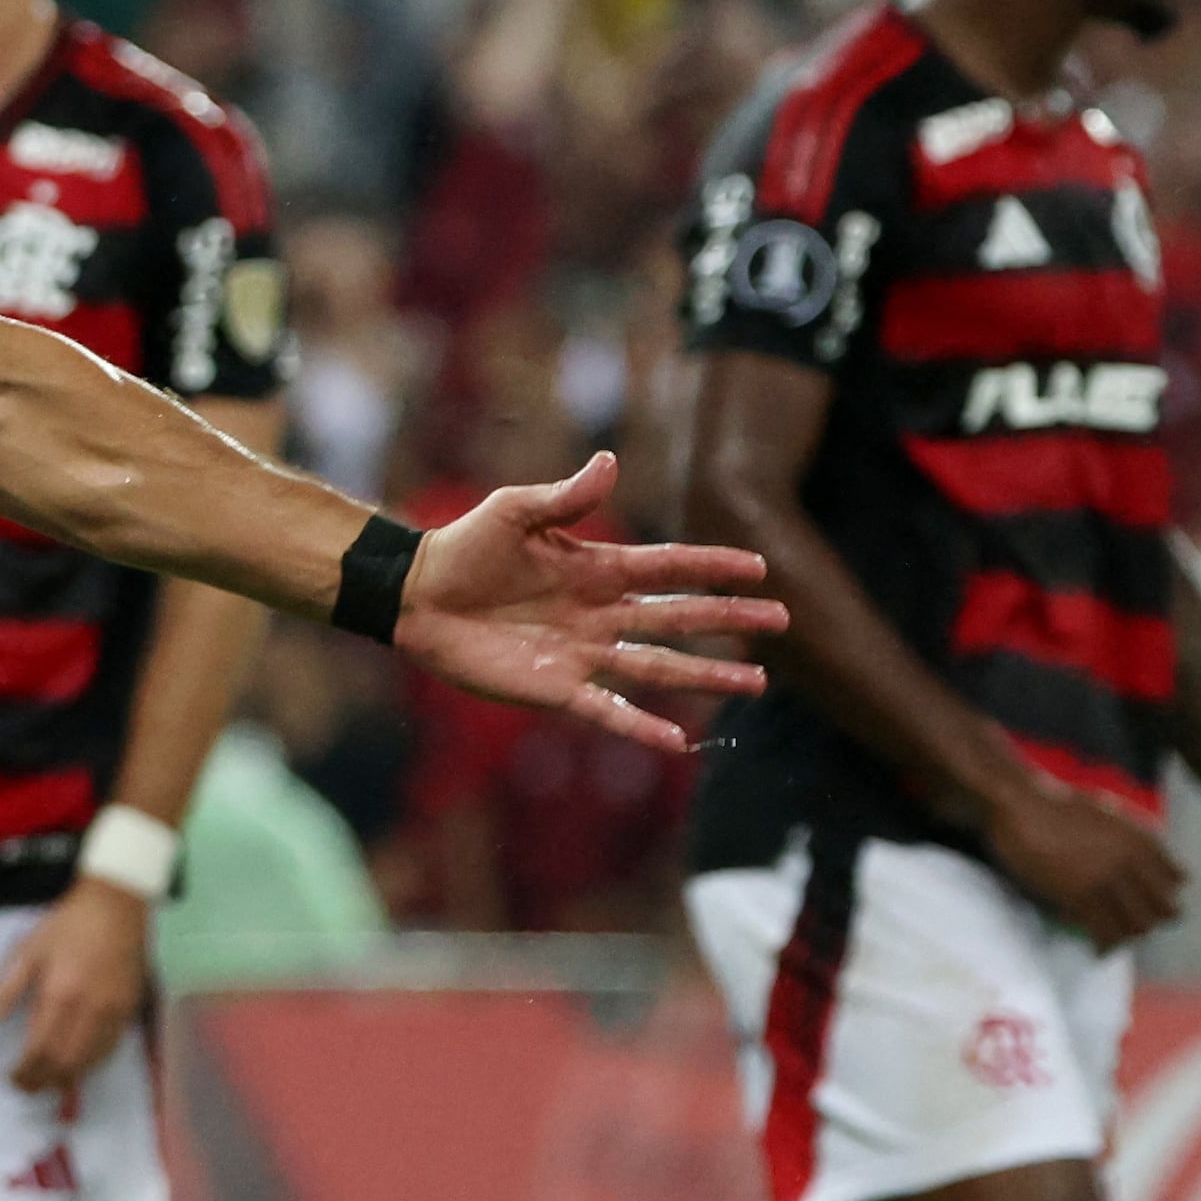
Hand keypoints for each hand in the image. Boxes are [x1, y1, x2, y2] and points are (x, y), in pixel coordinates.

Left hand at [0, 876, 148, 1092]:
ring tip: (48, 1081)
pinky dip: (91, 1063)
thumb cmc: (67, 925)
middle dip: (44, 1081)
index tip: (12, 1078)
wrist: (116, 906)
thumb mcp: (29, 949)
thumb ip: (8, 987)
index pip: (40, 1050)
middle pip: (66, 1064)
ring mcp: (113, 1013)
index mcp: (59, 994)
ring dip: (68, 1078)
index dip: (25, 1072)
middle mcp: (89, 1010)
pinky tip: (77, 1065)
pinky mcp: (129, 1010)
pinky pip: (110, 1049)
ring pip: (90, 1062)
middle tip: (27, 1087)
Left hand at [387, 454, 781, 754]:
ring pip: (660, 666)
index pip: (670, 566)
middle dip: (729, 619)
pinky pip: (608, 710)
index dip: (713, 566)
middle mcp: (602, 613)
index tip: (760, 567)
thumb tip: (611, 460)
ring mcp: (584, 653)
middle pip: (679, 617)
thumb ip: (568, 496)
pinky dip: (642, 725)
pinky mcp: (557, 688)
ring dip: (706, 674)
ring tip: (755, 681)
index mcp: (599, 567)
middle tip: (782, 621)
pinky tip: (679, 740)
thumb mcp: (517, 510)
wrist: (417, 595)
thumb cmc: (465, 547)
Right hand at [984, 774, 1185, 950]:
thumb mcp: (1107, 812)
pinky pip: (1103, 932)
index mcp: (1140, 840)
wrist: (1022, 809)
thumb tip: (1136, 852)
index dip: (1167, 894)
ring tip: (1116, 939)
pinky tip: (1099, 950)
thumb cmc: (1056, 805)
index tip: (1157, 902)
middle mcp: (1130, 863)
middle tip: (1138, 927)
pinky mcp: (1079, 898)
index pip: (1174, 878)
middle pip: (1160, 908)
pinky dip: (1104, 945)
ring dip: (1127, 935)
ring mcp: (1105, 881)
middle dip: (1152, 920)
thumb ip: (1128, 835)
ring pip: (1135, 924)